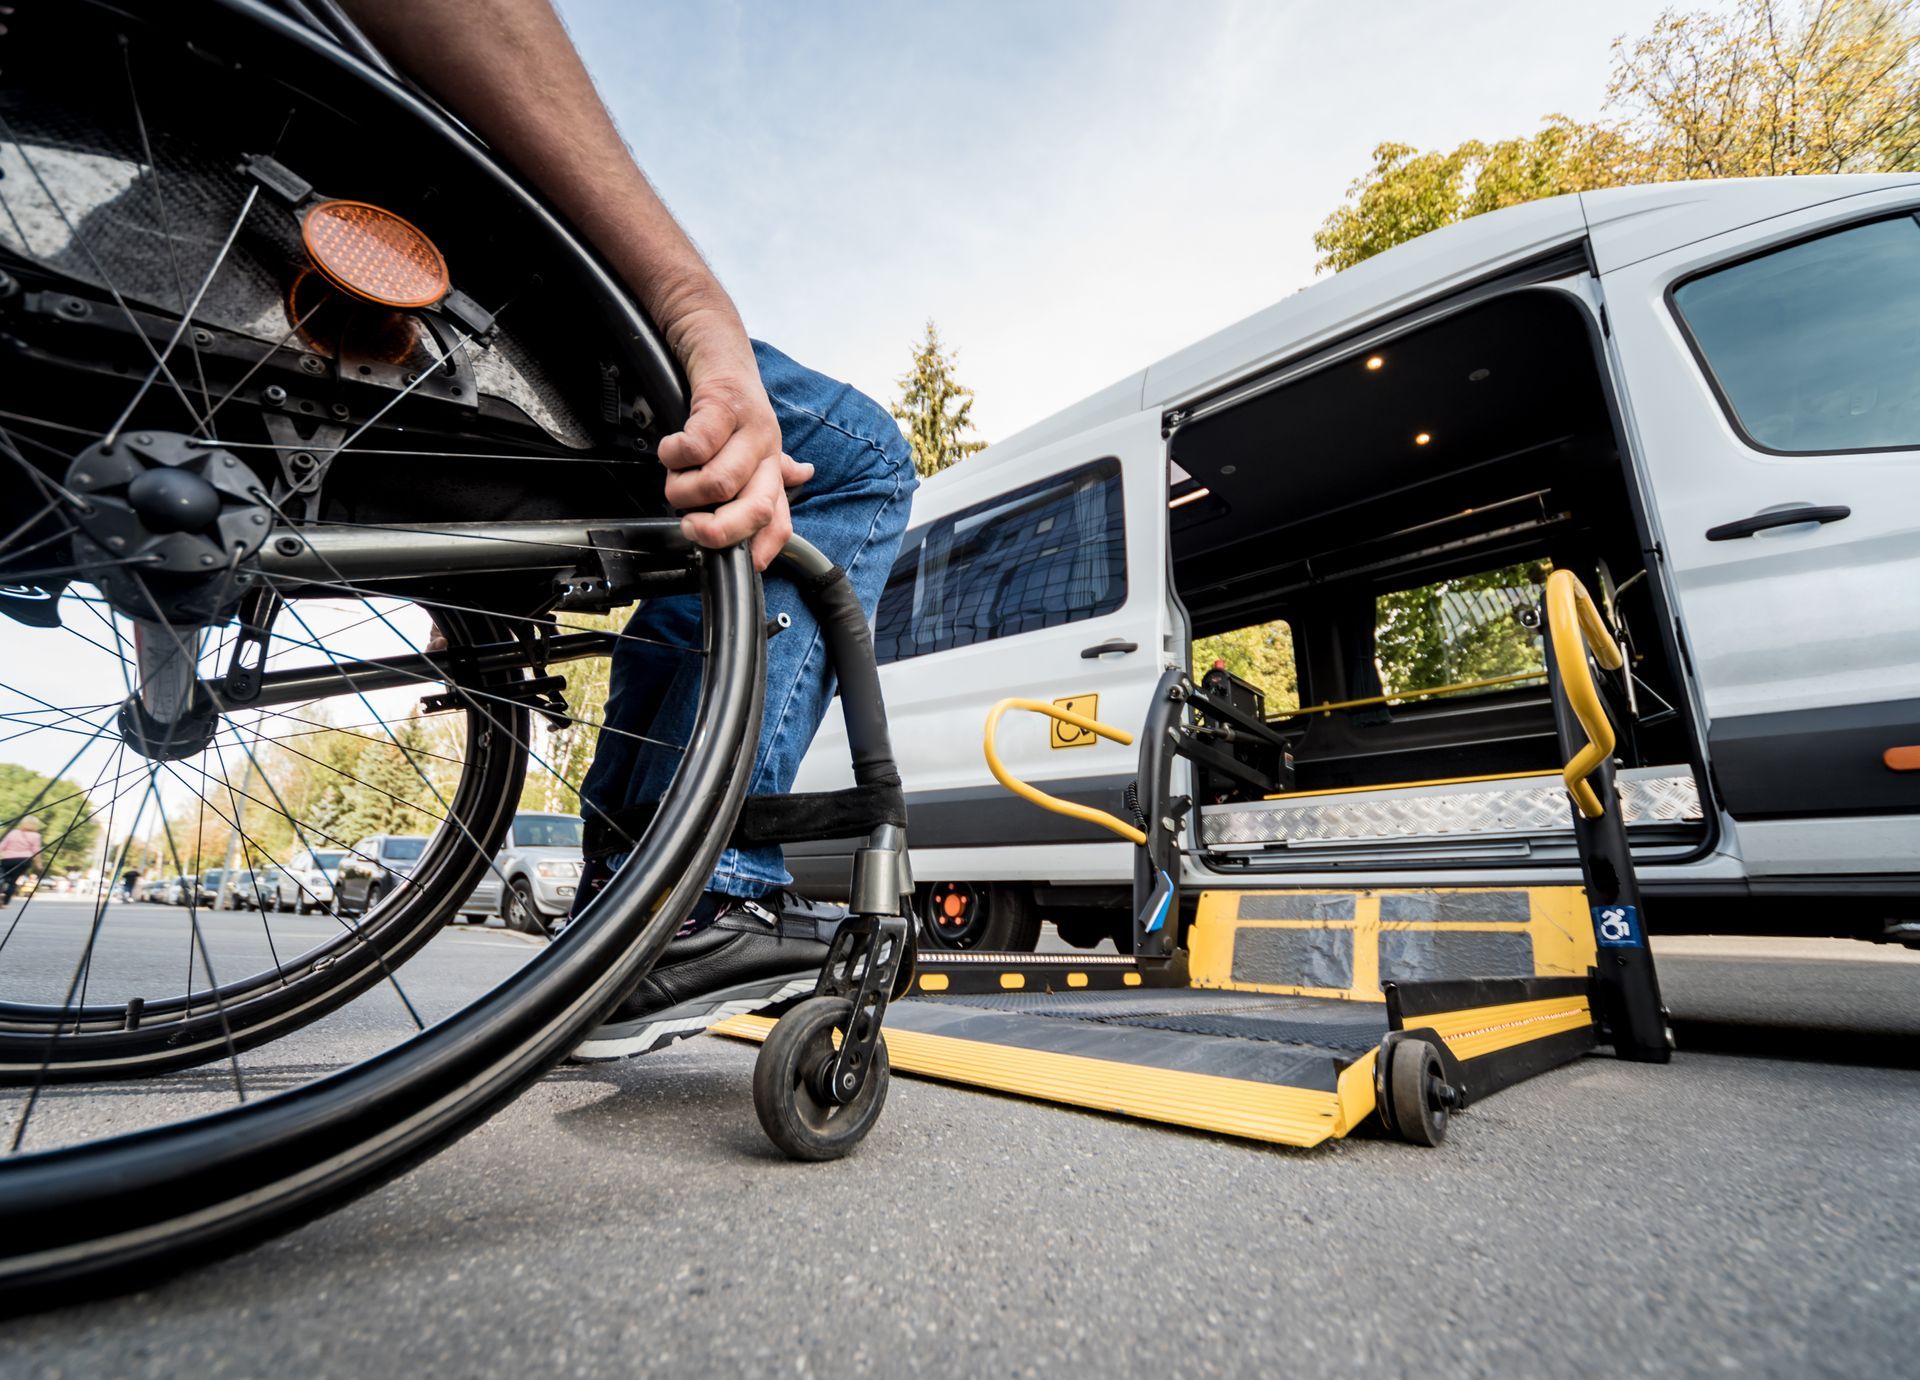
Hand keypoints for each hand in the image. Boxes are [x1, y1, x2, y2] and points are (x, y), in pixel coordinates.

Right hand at [656, 315, 810, 570]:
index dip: (763, 550)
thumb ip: (771, 467)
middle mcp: (767, 450)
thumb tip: (800, 479)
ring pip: (721, 483)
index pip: (780, 521)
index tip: (739, 565)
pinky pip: (699, 445)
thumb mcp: (753, 438)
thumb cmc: (728, 398)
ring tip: (674, 477)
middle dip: (716, 529)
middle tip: (690, 524)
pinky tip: (670, 449)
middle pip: (754, 510)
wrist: (714, 342)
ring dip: (685, 489)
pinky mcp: (723, 403)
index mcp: (772, 466)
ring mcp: (749, 427)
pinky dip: (675, 454)